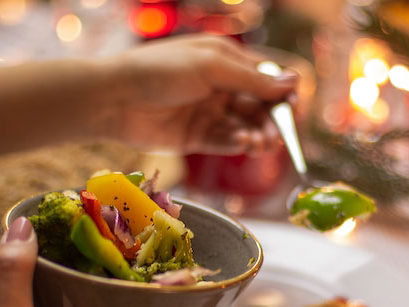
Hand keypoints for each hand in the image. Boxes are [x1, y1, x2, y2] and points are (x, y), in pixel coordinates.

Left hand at [106, 34, 297, 155]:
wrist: (114, 98)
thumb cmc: (159, 70)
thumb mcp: (211, 67)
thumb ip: (252, 78)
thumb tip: (294, 82)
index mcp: (225, 60)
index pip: (266, 78)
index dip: (283, 94)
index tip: (293, 110)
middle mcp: (220, 86)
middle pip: (259, 106)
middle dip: (272, 121)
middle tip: (277, 136)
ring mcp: (208, 112)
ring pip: (245, 126)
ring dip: (258, 136)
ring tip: (260, 144)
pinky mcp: (195, 137)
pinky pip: (225, 142)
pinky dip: (238, 144)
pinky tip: (243, 144)